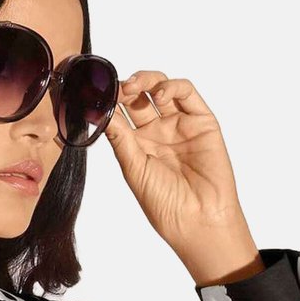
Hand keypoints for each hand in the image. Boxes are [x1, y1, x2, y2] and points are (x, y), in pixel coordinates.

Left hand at [105, 70, 262, 286]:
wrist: (198, 220)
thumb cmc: (165, 204)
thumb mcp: (134, 169)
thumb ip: (120, 138)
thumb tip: (100, 112)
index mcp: (138, 146)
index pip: (121, 114)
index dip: (110, 102)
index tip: (97, 95)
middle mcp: (158, 133)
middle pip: (140, 97)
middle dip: (125, 88)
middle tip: (115, 89)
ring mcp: (180, 125)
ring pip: (162, 89)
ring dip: (146, 80)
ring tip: (132, 87)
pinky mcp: (202, 121)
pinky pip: (187, 93)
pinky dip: (172, 86)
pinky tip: (159, 95)